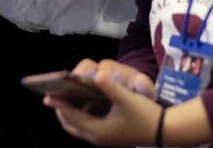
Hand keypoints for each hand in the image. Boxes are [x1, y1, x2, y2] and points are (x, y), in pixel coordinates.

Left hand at [45, 66, 163, 146]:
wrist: (165, 131)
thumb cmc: (145, 115)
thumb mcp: (127, 99)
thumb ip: (110, 86)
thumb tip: (96, 73)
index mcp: (98, 130)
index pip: (71, 117)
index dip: (59, 105)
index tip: (47, 95)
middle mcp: (98, 137)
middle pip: (71, 125)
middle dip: (61, 111)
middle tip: (53, 96)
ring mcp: (103, 138)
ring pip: (78, 127)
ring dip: (70, 114)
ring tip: (64, 98)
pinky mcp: (109, 136)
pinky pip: (87, 126)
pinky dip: (80, 116)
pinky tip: (83, 103)